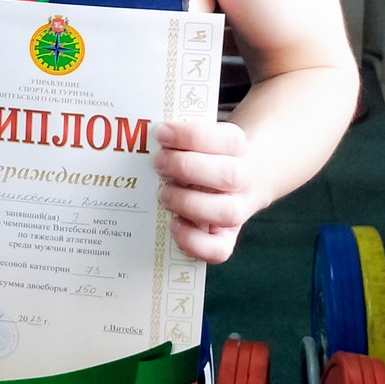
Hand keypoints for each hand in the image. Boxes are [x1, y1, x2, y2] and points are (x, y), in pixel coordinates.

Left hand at [152, 120, 254, 264]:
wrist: (236, 183)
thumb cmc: (206, 158)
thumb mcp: (201, 141)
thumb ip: (180, 140)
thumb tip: (141, 142)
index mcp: (238, 149)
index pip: (228, 140)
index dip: (194, 136)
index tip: (162, 133)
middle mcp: (243, 181)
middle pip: (229, 175)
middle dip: (188, 168)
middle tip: (158, 163)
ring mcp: (237, 212)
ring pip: (226, 213)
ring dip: (189, 203)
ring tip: (162, 195)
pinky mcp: (226, 239)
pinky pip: (218, 250)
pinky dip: (193, 241)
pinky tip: (173, 225)